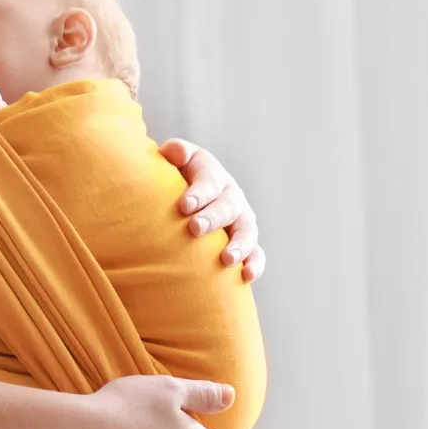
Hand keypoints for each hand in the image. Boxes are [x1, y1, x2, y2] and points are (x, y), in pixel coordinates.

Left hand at [159, 139, 265, 281]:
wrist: (182, 200)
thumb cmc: (171, 180)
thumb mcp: (171, 161)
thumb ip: (174, 153)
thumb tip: (177, 153)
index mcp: (211, 173)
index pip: (209, 179)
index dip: (199, 192)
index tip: (185, 205)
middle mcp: (230, 195)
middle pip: (227, 206)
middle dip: (213, 218)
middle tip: (195, 228)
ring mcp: (241, 219)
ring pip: (247, 230)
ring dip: (239, 244)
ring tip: (227, 258)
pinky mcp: (246, 241)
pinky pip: (256, 253)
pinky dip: (255, 263)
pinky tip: (247, 275)